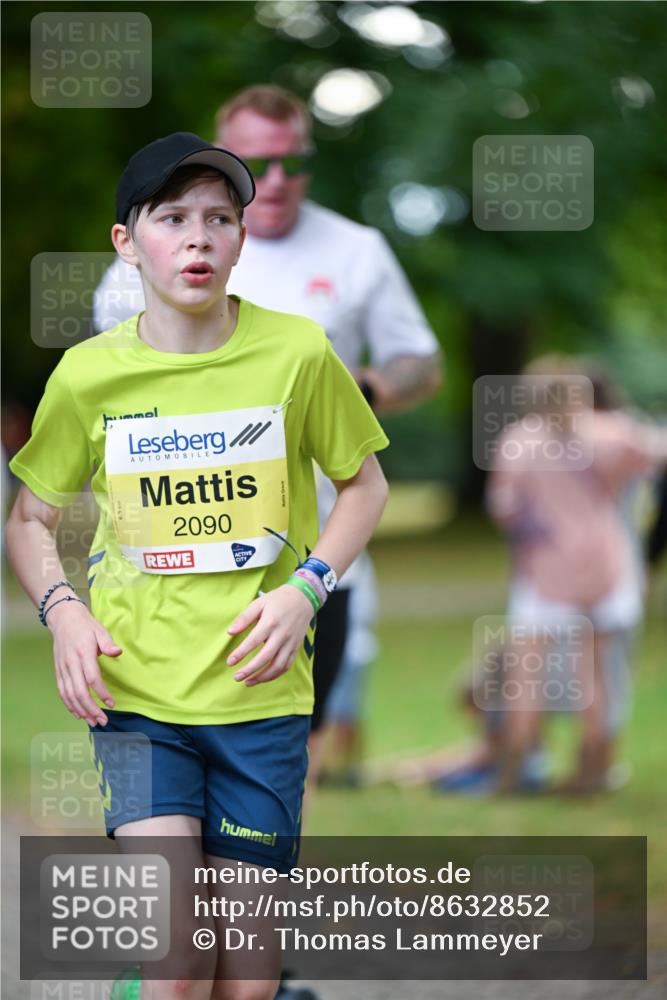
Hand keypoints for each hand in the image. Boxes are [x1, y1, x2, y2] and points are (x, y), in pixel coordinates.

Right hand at [47, 599, 121, 725]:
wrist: (64, 619)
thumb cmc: (86, 626)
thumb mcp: (100, 630)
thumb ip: (108, 643)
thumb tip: (117, 653)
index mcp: (83, 653)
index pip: (92, 678)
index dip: (102, 693)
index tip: (112, 704)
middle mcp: (71, 663)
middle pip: (79, 691)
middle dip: (91, 709)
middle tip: (103, 721)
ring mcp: (62, 669)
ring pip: (69, 695)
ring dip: (80, 711)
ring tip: (93, 721)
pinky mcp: (58, 672)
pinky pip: (62, 692)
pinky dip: (69, 705)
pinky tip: (78, 714)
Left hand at [227, 584, 313, 685]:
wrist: (303, 599)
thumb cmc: (277, 600)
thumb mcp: (258, 603)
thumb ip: (244, 618)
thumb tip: (230, 632)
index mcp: (270, 622)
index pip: (253, 641)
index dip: (240, 654)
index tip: (230, 662)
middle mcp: (282, 635)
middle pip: (265, 657)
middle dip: (250, 670)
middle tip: (236, 677)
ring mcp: (290, 643)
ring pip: (278, 666)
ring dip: (262, 677)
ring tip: (248, 682)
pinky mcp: (295, 648)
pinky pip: (286, 666)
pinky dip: (274, 675)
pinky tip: (263, 678)